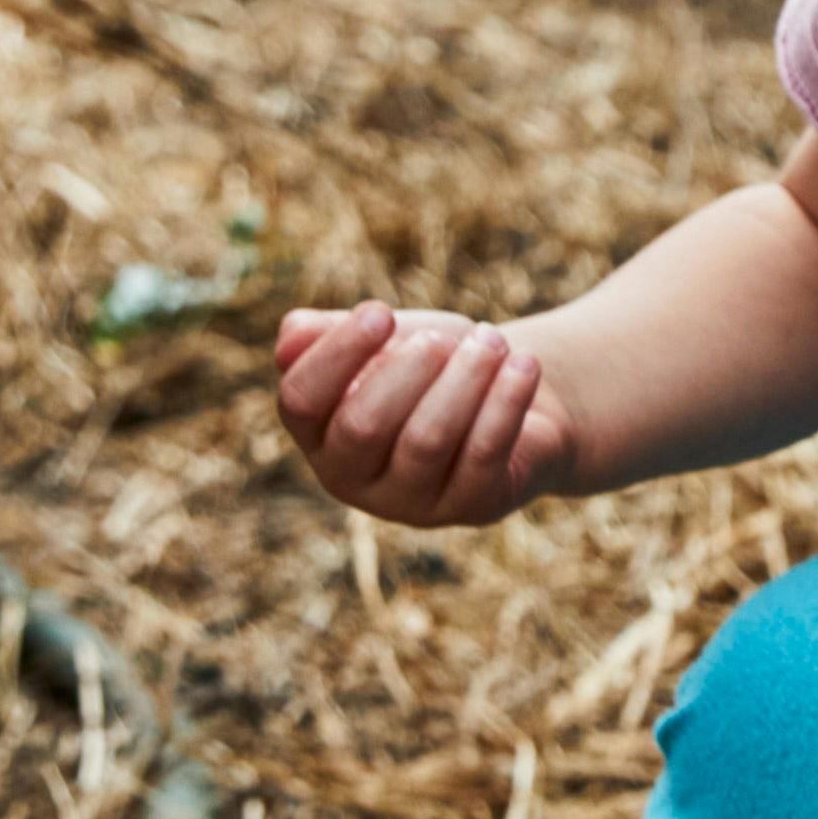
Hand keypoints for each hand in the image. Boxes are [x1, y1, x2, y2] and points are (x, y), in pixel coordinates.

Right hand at [274, 303, 579, 527]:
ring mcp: (411, 502)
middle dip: (407, 369)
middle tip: (443, 337)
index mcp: (318, 435)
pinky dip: (505, 401)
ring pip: (427, 440)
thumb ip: (329, 332)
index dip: (337, 353)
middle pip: (363, 426)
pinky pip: (484, 454)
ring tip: (492, 341)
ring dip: (464, 378)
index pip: (300, 401)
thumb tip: (294, 332)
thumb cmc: (430, 365)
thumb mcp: (380, 340)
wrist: (508, 399)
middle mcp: (352, 479)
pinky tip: (523, 364)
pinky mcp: (471, 507)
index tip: (380, 311)